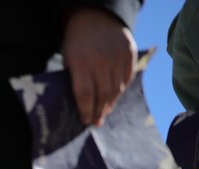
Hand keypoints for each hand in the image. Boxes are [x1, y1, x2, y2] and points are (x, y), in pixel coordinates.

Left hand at [61, 7, 135, 126]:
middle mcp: (101, 60)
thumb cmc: (76, 42)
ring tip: (104, 112)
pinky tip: (115, 97)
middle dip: (99, 111)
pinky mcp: (130, 52)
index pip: (85, 94)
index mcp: (81, 63)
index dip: (86, 110)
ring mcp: (117, 56)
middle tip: (96, 122)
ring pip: (117, 88)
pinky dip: (122, 89)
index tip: (85, 121)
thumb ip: (75, 79)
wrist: (95, 16)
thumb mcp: (68, 59)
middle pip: (103, 93)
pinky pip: (128, 77)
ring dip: (110, 103)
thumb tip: (81, 105)